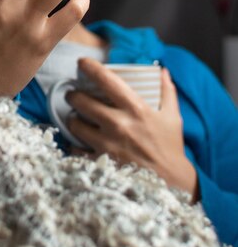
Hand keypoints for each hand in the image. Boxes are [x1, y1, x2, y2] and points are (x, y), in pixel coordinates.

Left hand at [67, 59, 198, 201]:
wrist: (170, 183)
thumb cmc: (170, 147)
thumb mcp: (173, 117)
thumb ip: (167, 91)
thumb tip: (162, 71)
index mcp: (136, 109)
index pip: (106, 80)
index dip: (90, 67)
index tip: (81, 62)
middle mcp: (118, 124)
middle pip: (81, 101)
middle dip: (73, 95)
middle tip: (74, 95)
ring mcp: (107, 144)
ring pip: (75, 124)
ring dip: (73, 118)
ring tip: (76, 117)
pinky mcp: (100, 162)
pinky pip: (76, 149)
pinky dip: (75, 144)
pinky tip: (80, 142)